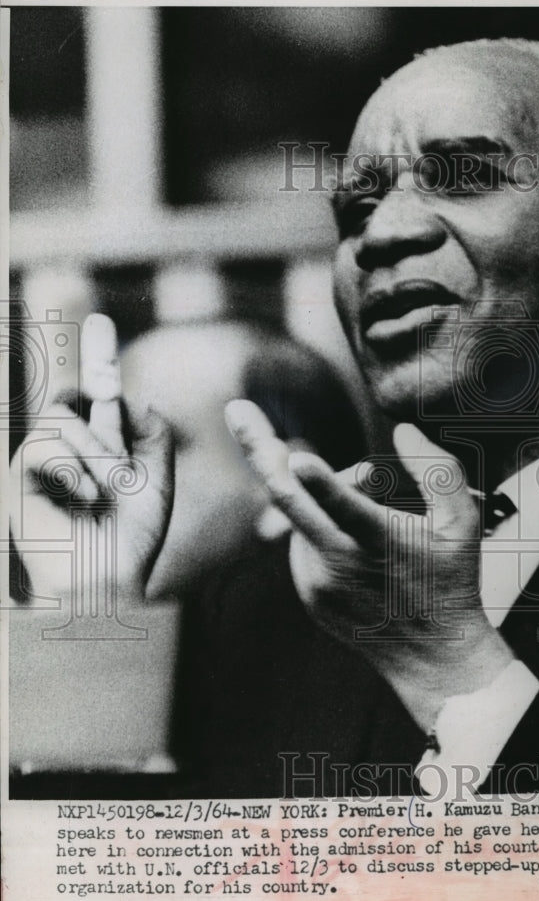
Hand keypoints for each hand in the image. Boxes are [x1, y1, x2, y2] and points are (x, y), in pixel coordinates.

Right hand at [9, 314, 174, 602]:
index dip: (98, 356)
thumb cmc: (132, 537)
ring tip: (111, 489)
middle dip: (95, 391)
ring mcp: (41, 462)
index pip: (97, 393)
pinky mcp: (21, 477)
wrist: (108, 580)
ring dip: (98, 453)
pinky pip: (46, 447)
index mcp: (101, 446)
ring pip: (63, 419)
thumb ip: (151, 434)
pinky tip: (89, 497)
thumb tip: (134, 400)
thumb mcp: (155, 479)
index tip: (98, 321)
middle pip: (72, 395)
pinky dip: (75, 470)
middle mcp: (69, 449)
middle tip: (118, 443)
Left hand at [226, 400, 513, 728]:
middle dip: (258, 448)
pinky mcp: (310, 595)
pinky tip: (359, 539)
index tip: (297, 457)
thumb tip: (403, 431)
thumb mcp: (463, 524)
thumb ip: (438, 470)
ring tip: (369, 495)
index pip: (344, 506)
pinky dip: (321, 528)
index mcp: (379, 542)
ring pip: (300, 518)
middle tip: (236, 410)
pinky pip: (304, 545)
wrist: (433, 658)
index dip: (320, 480)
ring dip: (318, 494)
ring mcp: (318, 582)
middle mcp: (340, 563)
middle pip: (286, 499)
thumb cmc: (451, 583)